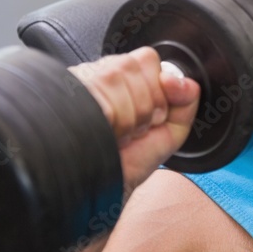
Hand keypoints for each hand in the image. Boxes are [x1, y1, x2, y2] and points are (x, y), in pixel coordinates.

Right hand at [69, 48, 199, 196]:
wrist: (100, 192)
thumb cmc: (126, 165)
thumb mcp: (168, 131)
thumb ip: (185, 102)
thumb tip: (187, 82)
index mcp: (120, 79)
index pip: (148, 59)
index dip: (158, 89)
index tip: (151, 117)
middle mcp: (96, 76)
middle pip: (136, 65)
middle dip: (146, 106)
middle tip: (131, 129)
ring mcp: (78, 84)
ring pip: (118, 77)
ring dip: (128, 118)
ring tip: (117, 134)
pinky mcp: (64, 97)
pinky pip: (105, 97)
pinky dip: (115, 124)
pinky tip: (107, 135)